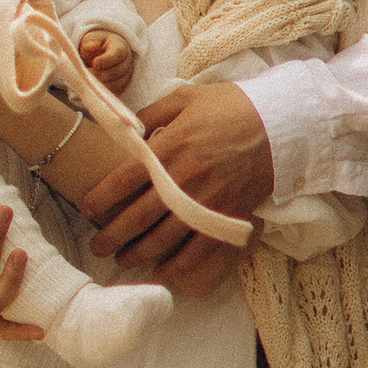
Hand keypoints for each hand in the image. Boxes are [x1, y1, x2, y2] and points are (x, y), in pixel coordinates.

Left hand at [77, 26, 135, 91]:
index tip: (94, 63)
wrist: (99, 55)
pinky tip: (89, 87)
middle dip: (99, 74)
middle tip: (85, 74)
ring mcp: (125, 77)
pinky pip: (111, 93)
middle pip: (115, 72)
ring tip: (85, 80)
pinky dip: (100, 91)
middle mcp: (127, 63)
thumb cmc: (94, 46)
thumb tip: (90, 47)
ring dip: (98, 84)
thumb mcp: (91, 39)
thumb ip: (90, 42)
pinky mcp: (120, 88)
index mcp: (121, 48)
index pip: (118, 55)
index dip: (106, 60)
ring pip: (114, 85)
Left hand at [84, 80, 275, 294]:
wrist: (281, 122)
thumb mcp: (185, 96)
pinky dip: (177, 265)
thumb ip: (151, 112)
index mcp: (170, 145)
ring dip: (137, 254)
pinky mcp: (228, 215)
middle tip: (96, 246)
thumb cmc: (231, 106)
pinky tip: (162, 272)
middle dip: (111, 236)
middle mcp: (184, 177)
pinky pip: (198, 250)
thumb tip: (125, 130)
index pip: (124, 179)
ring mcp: (207, 200)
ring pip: (163, 238)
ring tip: (122, 259)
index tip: (87, 209)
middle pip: (137, 216)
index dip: (100, 198)